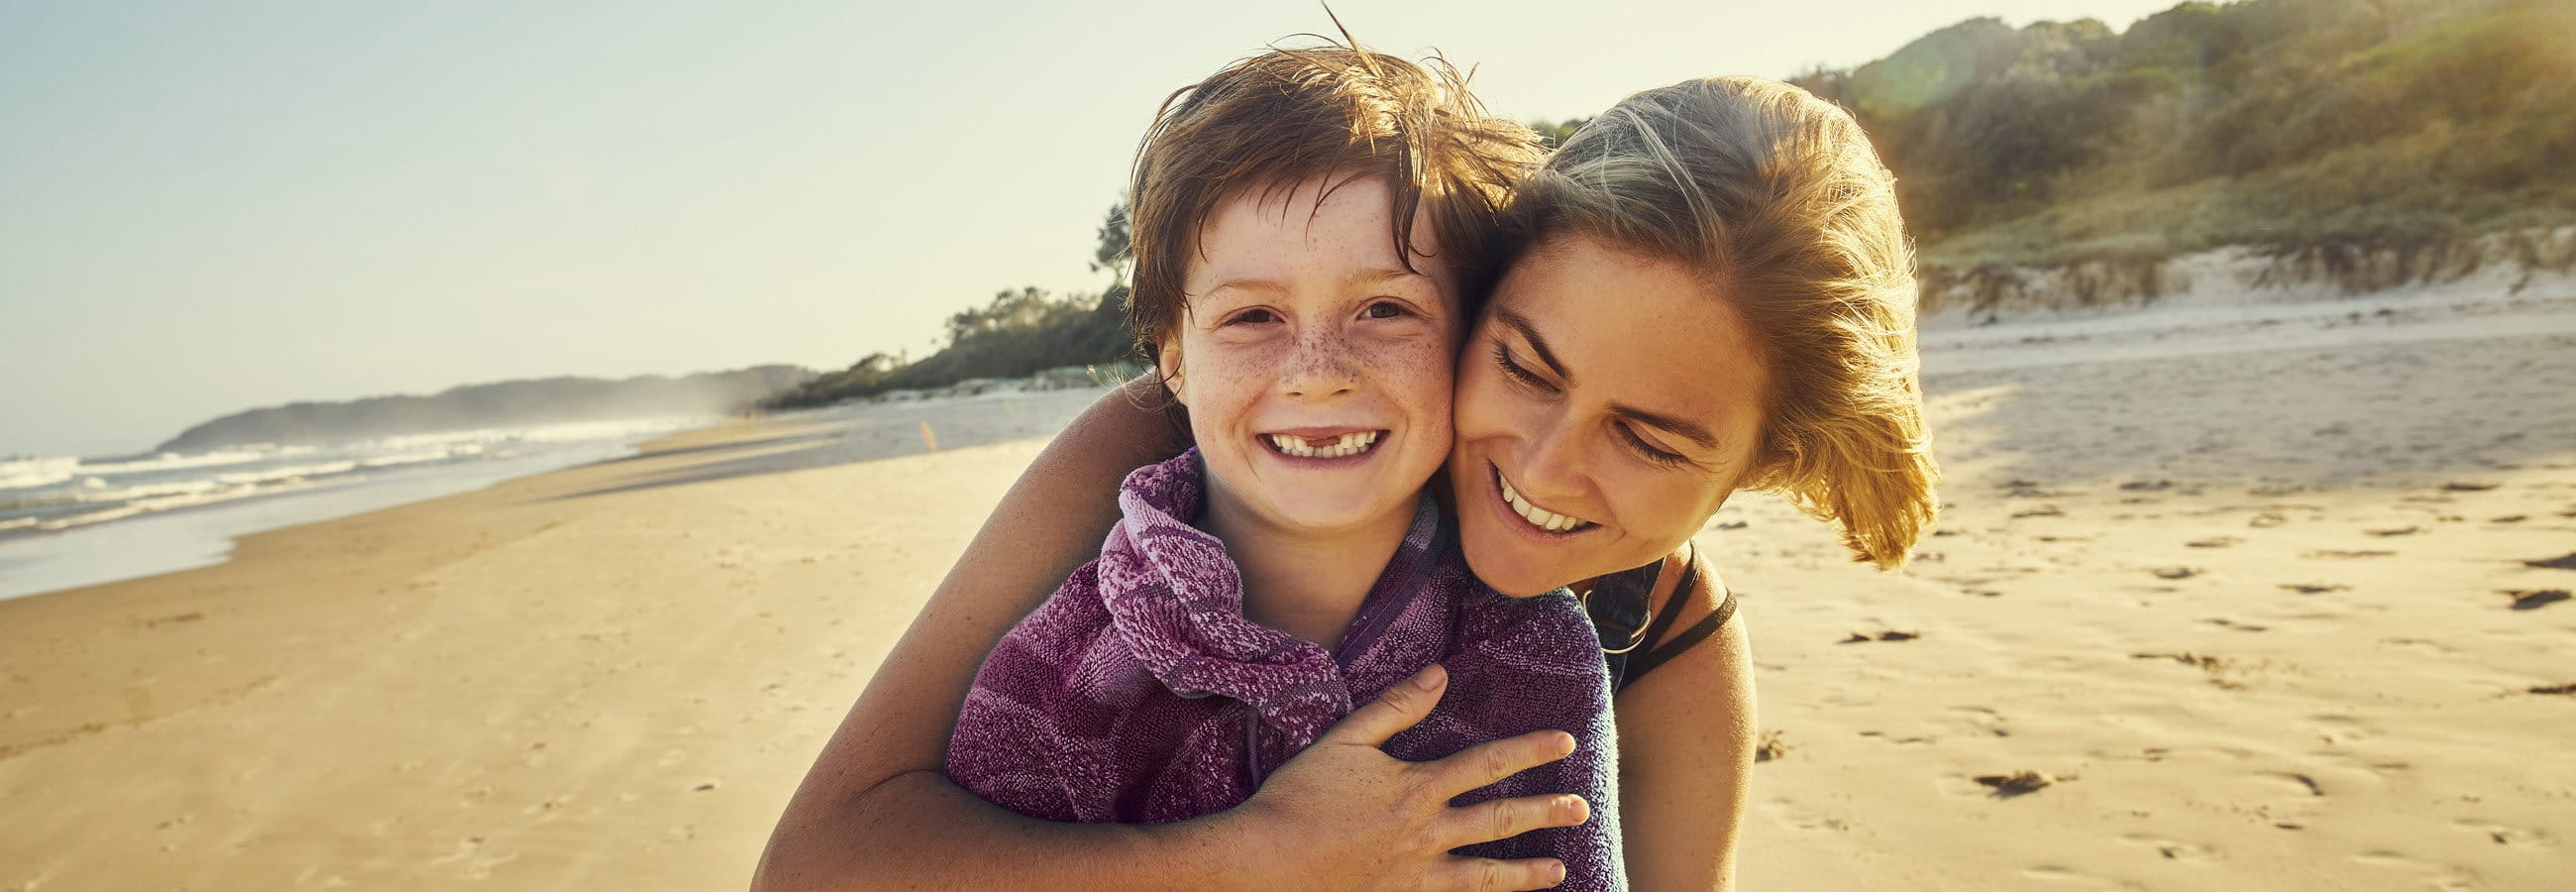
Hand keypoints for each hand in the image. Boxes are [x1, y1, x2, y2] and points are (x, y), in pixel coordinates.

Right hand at [1215, 663, 1589, 890]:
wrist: (1265, 861)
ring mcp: (1417, 875)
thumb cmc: (1298, 797)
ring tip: (1558, 869)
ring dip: (1525, 872)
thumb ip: (1397, 707)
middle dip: (1545, 812)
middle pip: (1499, 820)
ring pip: (1486, 873)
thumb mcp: (1345, 740)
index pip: (1489, 764)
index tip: (1565, 743)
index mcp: (1418, 788)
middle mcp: (1428, 833)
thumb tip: (1440, 674)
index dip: (1531, 751)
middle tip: (1581, 808)